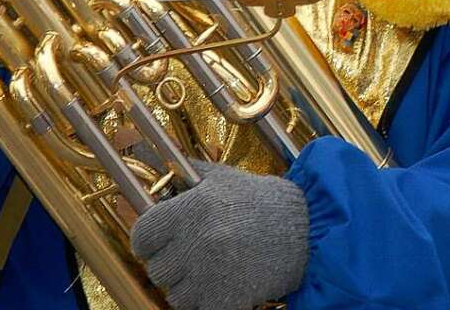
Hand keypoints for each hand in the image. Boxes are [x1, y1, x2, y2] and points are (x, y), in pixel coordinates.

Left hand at [131, 162, 308, 309]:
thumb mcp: (222, 178)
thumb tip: (149, 154)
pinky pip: (196, 309)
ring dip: (189, 286)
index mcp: (192, 208)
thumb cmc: (262, 202)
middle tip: (194, 254)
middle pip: (157, 269)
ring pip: (175, 295)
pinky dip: (207, 301)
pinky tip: (223, 283)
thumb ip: (184, 173)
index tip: (158, 242)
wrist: (307, 229)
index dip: (148, 241)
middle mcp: (198, 241)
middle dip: (173, 263)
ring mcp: (211, 274)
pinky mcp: (225, 300)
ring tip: (213, 268)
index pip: (142, 236)